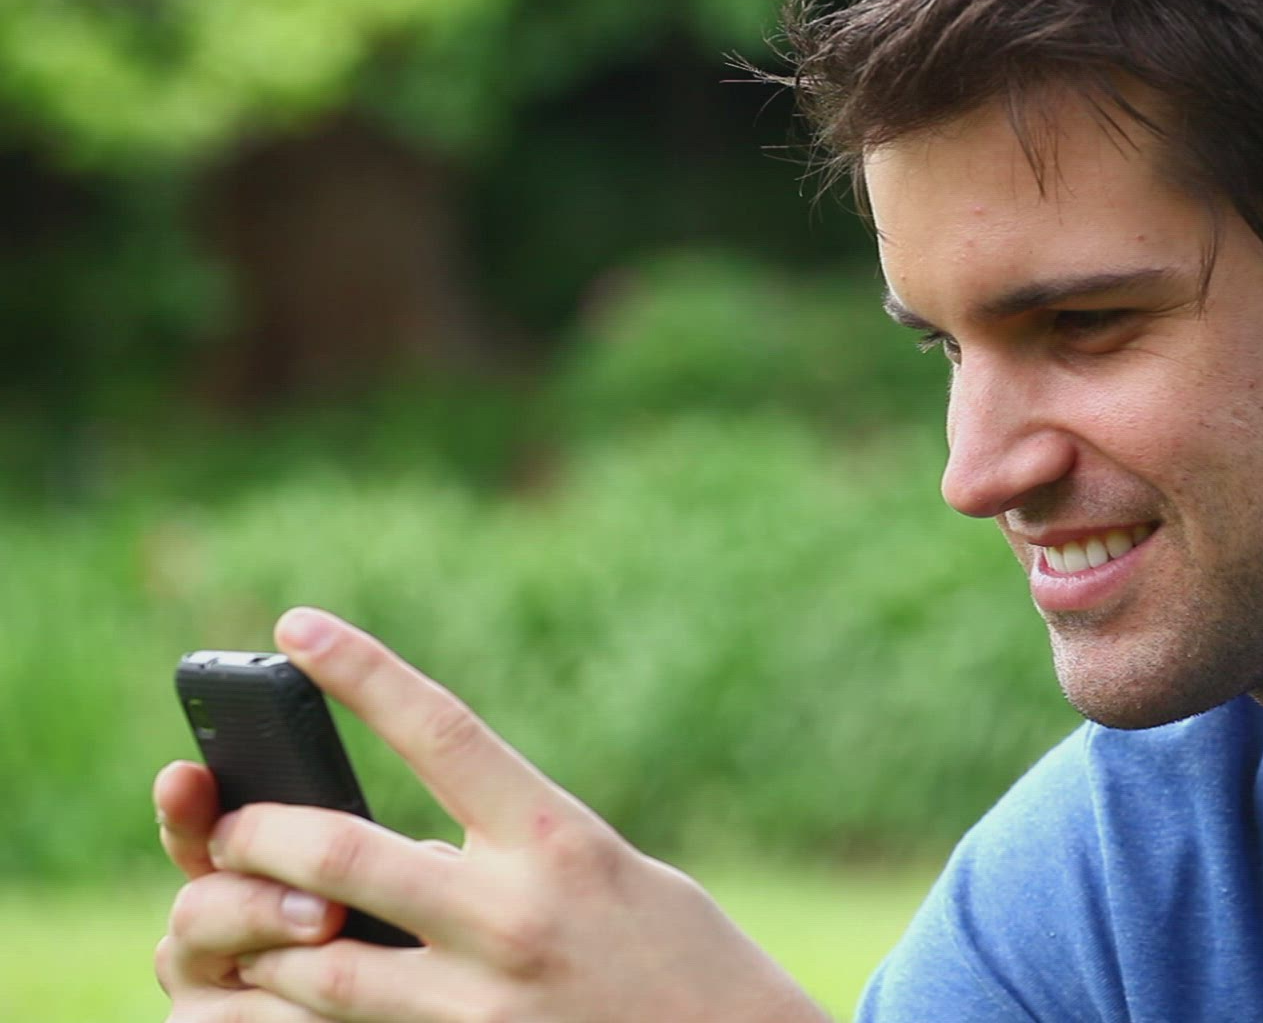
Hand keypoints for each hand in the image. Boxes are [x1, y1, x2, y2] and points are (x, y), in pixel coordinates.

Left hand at [157, 607, 829, 1022]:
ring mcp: (487, 998)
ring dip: (264, 938)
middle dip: (264, 833)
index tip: (298, 627)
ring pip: (321, 964)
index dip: (363, 672)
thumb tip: (421, 844)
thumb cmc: (682, 952)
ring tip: (239, 922)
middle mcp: (515, 912)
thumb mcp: (609, 870)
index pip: (443, 731)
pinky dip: (298, 1013)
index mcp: (558, 836)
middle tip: (233, 824)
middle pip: (345, 853)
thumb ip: (516, 850)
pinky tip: (274, 994)